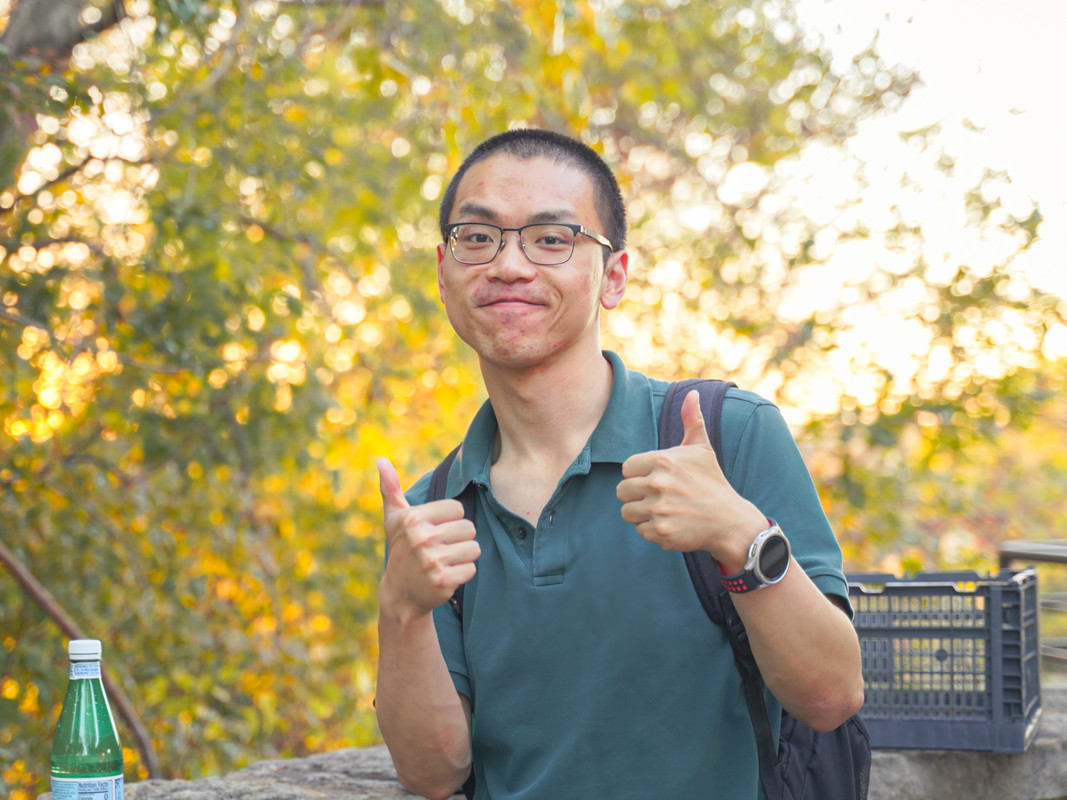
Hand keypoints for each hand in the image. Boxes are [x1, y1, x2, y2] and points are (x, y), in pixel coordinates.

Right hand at [378, 457, 479, 619]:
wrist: (400, 594)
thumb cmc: (401, 549)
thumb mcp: (394, 519)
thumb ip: (391, 489)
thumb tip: (381, 460)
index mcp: (412, 519)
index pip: (458, 509)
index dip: (451, 521)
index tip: (435, 531)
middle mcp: (421, 538)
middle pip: (469, 528)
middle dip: (459, 539)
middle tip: (441, 549)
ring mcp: (431, 561)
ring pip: (474, 548)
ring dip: (463, 557)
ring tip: (445, 562)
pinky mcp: (443, 581)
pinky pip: (472, 569)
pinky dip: (463, 574)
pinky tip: (446, 576)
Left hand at [616, 390, 764, 565]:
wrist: (730, 521)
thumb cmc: (712, 482)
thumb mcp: (702, 449)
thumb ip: (691, 420)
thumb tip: (692, 393)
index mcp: (664, 460)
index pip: (626, 468)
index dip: (639, 474)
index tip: (657, 479)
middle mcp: (659, 483)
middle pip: (622, 491)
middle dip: (637, 495)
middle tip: (660, 497)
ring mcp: (660, 509)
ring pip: (627, 512)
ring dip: (642, 513)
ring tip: (664, 510)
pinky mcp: (661, 532)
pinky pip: (639, 530)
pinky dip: (652, 530)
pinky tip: (671, 524)